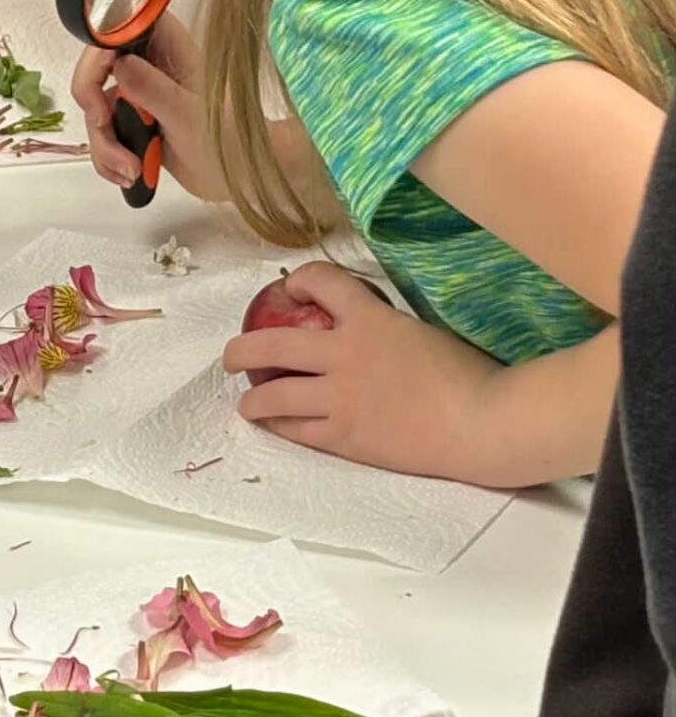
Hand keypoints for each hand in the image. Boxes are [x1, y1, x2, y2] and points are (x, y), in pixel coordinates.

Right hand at [68, 12, 225, 200]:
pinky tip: (129, 174)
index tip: (99, 88)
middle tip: (104, 128)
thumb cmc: (231, 142)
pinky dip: (107, 158)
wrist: (242, 178)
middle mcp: (149, 64)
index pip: (118, 27)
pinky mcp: (133, 123)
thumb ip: (154, 89)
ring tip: (131, 169)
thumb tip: (119, 65)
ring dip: (104, 144)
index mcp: (168, 46)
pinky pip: (103, 135)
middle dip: (95, 108)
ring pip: (96, 109)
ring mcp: (139, 95)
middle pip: (96, 71)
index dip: (98, 52)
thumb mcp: (189, 116)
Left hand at [221, 263, 500, 480]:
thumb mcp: (422, 329)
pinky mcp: (347, 437)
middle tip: (232, 355)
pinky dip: (281, 426)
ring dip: (253, 396)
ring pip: (275, 394)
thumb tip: (369, 327)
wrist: (485, 423)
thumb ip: (386, 326)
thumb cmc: (470, 374)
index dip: (299, 279)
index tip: (291, 287)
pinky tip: (274, 426)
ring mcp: (341, 398)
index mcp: (370, 319)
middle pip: (273, 343)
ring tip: (246, 402)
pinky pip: (299, 431)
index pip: (321, 281)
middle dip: (243, 348)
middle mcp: (344, 355)